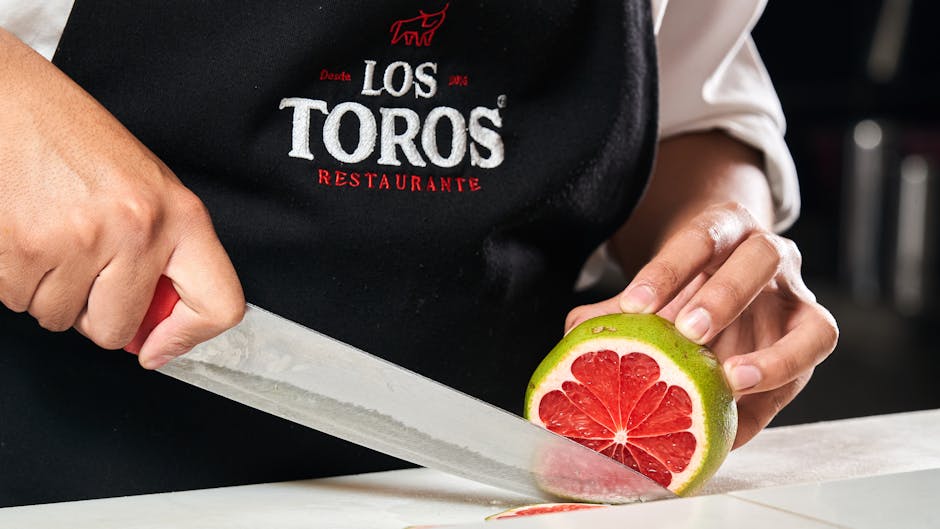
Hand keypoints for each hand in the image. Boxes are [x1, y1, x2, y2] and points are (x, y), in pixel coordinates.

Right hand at [0, 29, 243, 368]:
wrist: (9, 101)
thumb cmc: (76, 140)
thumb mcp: (145, 191)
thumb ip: (162, 255)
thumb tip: (157, 330)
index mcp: (181, 214)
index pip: (219, 303)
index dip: (188, 337)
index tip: (160, 345)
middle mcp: (138, 228)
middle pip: (117, 328)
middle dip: (95, 312)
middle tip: (86, 267)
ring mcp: (80, 240)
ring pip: (61, 319)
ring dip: (51, 292)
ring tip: (53, 238)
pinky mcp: (24, 248)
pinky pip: (19, 301)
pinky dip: (17, 280)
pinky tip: (26, 236)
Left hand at [566, 202, 837, 447]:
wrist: (731, 276)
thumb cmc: (687, 286)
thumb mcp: (654, 288)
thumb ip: (616, 311)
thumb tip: (575, 336)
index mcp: (722, 229)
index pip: (697, 237)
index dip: (666, 271)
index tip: (633, 306)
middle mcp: (768, 254)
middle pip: (758, 258)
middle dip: (722, 298)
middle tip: (688, 334)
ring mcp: (798, 296)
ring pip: (810, 320)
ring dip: (772, 357)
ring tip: (731, 382)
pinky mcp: (814, 334)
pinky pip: (815, 359)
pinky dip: (779, 385)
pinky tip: (738, 416)